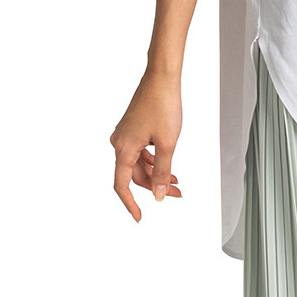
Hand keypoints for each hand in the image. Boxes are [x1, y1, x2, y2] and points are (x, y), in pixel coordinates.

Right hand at [110, 70, 182, 221]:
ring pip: (139, 165)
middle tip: (175, 194)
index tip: (139, 217)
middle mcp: (120, 143)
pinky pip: (140, 153)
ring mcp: (125, 136)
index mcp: (123, 149)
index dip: (131, 204)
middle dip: (154, 187)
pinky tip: (167, 165)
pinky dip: (154, 162)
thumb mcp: (167, 144)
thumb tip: (157, 194)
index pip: (122, 185)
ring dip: (156, 175)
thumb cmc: (162, 105)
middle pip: (135, 176)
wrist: (162, 79)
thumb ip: (162, 172)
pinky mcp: (132, 130)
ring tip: (176, 182)